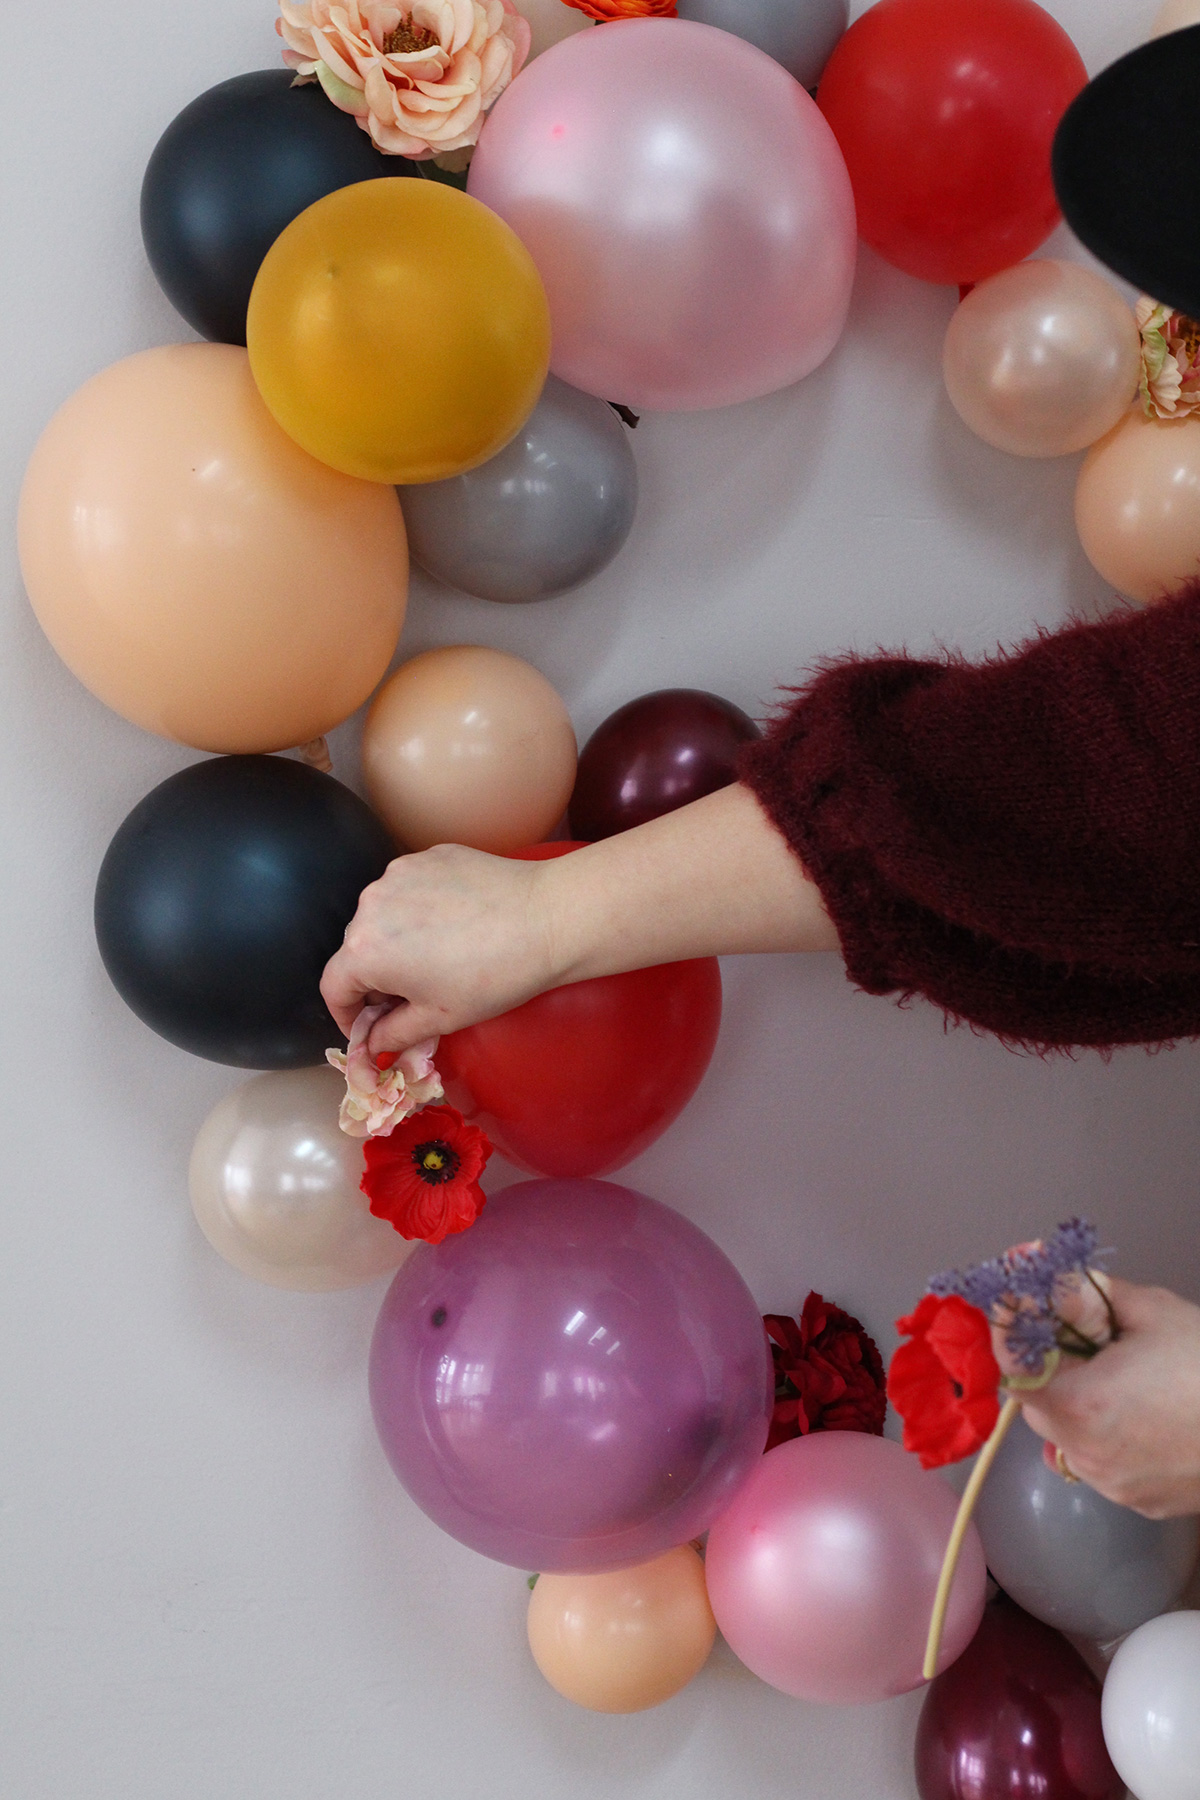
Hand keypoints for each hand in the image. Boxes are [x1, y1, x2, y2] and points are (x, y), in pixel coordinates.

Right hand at [321, 784, 838, 1061]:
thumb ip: (409, 1031)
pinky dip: (436, 920)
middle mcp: (383, 895)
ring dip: (411, 952)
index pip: (339, 989)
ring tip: (460, 982)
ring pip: (393, 920)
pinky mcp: (449, 850)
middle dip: (385, 986)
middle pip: (363, 950)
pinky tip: (479, 940)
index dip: (355, 1023)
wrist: (577, 907)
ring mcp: (414, 867)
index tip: (380, 1043)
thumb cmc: (519, 968)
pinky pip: (424, 893)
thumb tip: (383, 1050)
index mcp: (376, 938)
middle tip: (424, 1021)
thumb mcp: (457, 1012)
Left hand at [1018, 1276, 1199, 1518]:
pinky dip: (1106, 1436)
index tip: (1018, 1309)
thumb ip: (1091, 1292)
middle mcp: (1086, 1454)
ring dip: (1077, 1403)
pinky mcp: (1139, 1503)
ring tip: (1118, 1376)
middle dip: (1047, 1367)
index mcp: (1080, 1404)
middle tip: (1074, 1338)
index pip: (1013, 1369)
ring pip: (1067, 1437)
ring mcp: (1112, 1485)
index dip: (1011, 1335)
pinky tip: (1141, 1413)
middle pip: (1037, 1405)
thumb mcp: (1153, 1311)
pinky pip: (1101, 1463)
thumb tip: (1054, 1276)